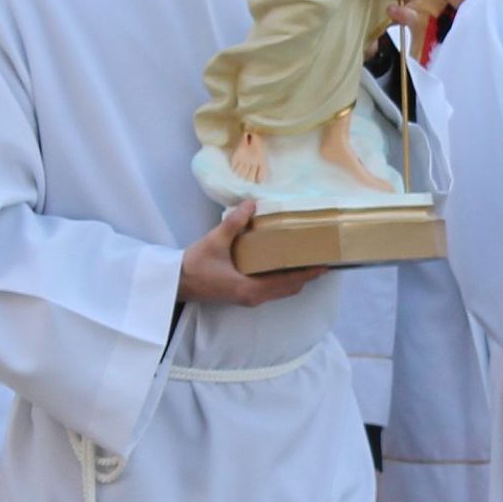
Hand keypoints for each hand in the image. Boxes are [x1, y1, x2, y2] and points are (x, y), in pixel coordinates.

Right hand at [179, 202, 326, 304]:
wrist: (177, 284)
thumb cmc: (196, 265)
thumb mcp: (215, 241)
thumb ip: (234, 222)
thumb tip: (252, 202)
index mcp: (251, 288)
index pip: (289, 282)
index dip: (308, 273)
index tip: (325, 264)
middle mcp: (254, 297)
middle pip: (290, 288)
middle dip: (306, 275)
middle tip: (320, 256)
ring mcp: (249, 298)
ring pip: (281, 291)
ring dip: (296, 277)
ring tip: (307, 258)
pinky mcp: (243, 295)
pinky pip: (272, 289)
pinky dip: (283, 279)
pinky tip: (284, 263)